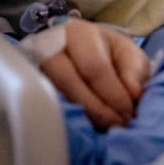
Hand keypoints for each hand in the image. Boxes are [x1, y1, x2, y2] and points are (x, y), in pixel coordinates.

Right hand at [36, 19, 150, 129]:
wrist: (80, 48)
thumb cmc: (107, 52)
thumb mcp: (127, 54)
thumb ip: (134, 71)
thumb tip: (134, 95)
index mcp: (79, 34)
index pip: (94, 67)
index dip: (113, 95)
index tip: (129, 114)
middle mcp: (50, 48)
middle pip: (69, 83)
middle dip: (98, 110)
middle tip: (117, 126)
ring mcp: (34, 68)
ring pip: (54, 98)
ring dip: (82, 118)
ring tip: (105, 129)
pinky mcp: (29, 87)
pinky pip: (45, 108)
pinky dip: (67, 121)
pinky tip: (85, 129)